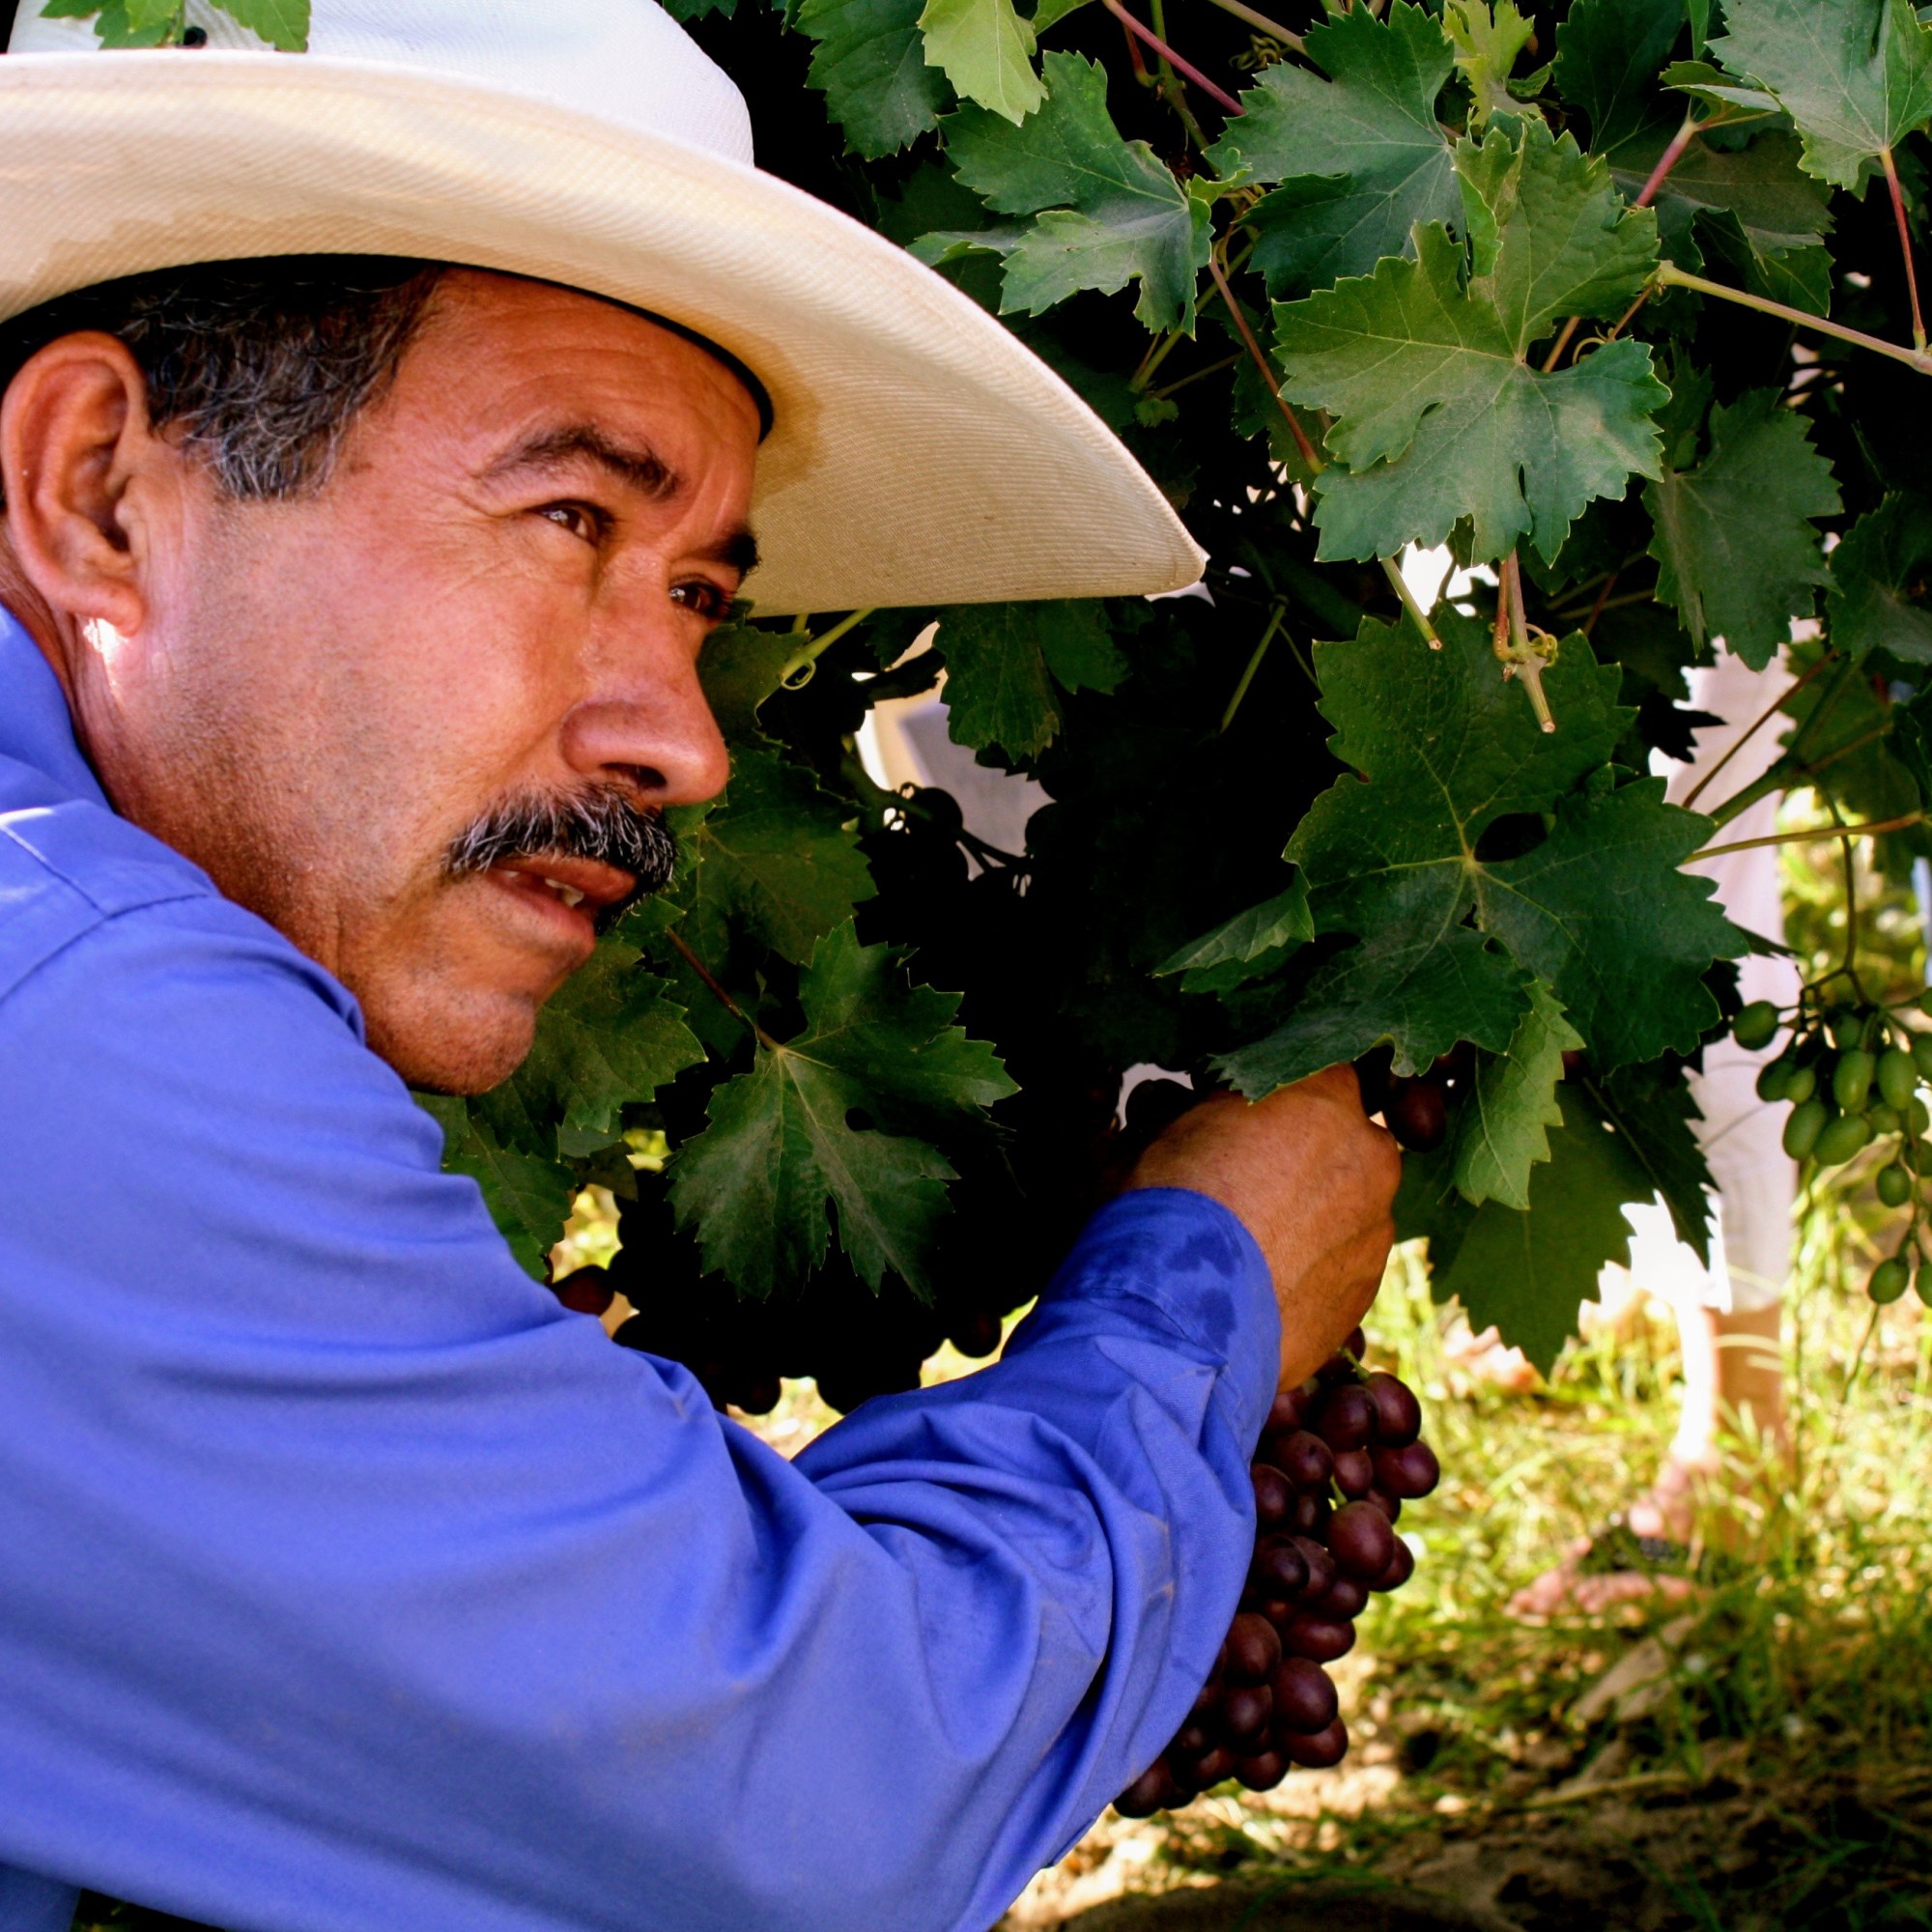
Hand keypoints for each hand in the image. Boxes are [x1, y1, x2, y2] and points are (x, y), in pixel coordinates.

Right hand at [1123, 1066, 1399, 1386]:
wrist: (1183, 1319)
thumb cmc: (1167, 1206)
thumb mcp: (1166, 1128)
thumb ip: (1209, 1109)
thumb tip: (1211, 1108)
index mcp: (1325, 1100)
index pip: (1325, 1074)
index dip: (1286, 1097)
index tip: (1253, 1119)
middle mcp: (1368, 1156)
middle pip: (1348, 1141)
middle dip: (1310, 1155)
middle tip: (1252, 1181)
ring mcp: (1375, 1229)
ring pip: (1349, 1207)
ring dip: (1315, 1215)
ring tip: (1254, 1246)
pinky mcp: (1366, 1292)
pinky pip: (1341, 1265)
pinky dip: (1312, 1269)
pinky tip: (1264, 1285)